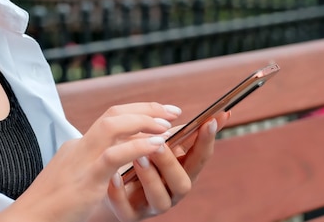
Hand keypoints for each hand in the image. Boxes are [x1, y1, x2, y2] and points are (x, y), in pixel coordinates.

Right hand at [9, 103, 182, 221]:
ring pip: (112, 126)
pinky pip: (112, 156)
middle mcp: (80, 147)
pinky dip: (136, 147)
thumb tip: (116, 157)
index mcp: (78, 146)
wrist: (27, 219)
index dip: (138, 111)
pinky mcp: (85, 181)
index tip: (161, 112)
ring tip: (167, 127)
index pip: (111, 118)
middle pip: (113, 114)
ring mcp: (82, 162)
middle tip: (173, 111)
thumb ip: (93, 163)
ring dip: (143, 122)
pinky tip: (156, 145)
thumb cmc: (52, 204)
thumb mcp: (75, 176)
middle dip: (146, 109)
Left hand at [105, 112, 230, 221]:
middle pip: (182, 183)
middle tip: (159, 143)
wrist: (109, 187)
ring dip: (150, 176)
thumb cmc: (141, 161)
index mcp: (182, 172)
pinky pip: (127, 210)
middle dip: (171, 162)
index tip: (210, 121)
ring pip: (159, 198)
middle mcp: (171, 192)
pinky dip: (120, 193)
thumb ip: (179, 133)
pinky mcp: (128, 215)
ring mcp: (151, 205)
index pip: (200, 157)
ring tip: (138, 157)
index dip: (207, 141)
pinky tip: (114, 177)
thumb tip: (214, 112)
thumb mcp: (160, 145)